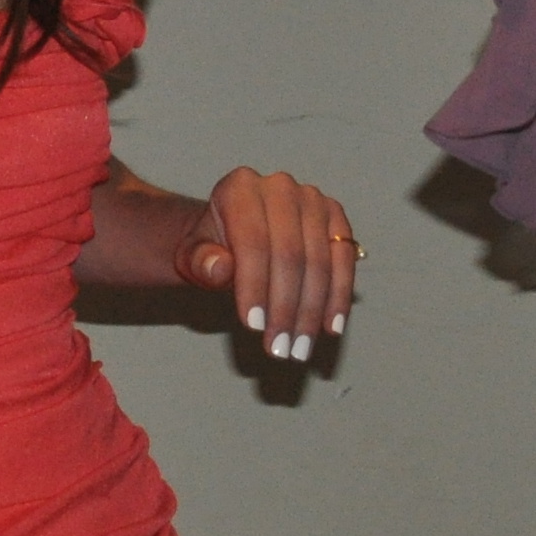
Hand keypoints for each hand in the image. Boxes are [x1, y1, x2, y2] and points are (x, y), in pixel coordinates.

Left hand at [175, 164, 357, 361]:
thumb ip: (199, 261)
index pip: (253, 243)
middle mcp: (281, 187)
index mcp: (240, 186)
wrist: (232, 233)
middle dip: (286, 308)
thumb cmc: (210, 246)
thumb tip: (219, 269)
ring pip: (320, 263)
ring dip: (312, 312)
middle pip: (291, 256)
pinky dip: (337, 297)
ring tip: (300, 348)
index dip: (255, 287)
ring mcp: (313, 201)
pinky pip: (344, 262)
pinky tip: (329, 327)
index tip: (253, 327)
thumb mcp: (192, 254)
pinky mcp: (337, 219)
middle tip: (279, 348)